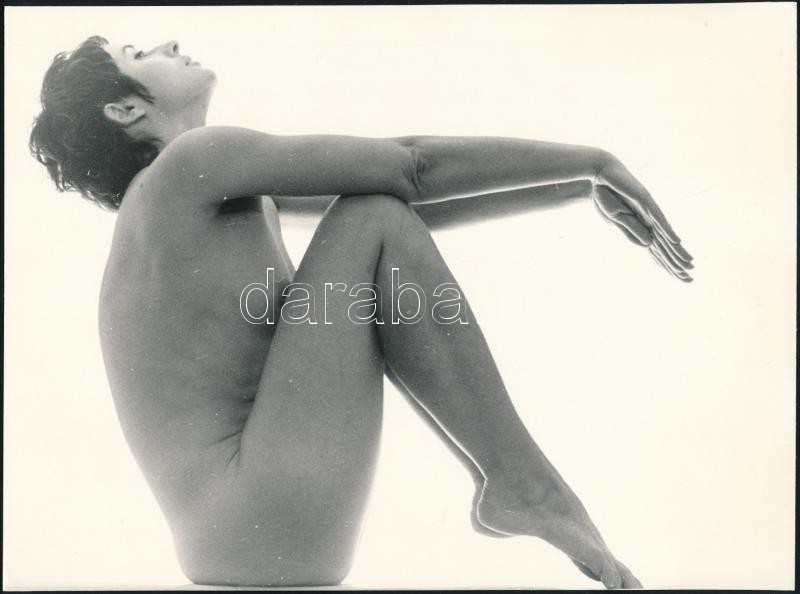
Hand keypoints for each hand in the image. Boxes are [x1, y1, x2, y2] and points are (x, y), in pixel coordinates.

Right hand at [591, 155, 693, 281]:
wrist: (599, 174)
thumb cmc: (605, 195)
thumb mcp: (616, 220)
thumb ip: (631, 232)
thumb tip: (647, 246)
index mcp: (640, 226)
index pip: (655, 249)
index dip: (665, 264)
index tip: (676, 276)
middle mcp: (649, 219)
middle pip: (665, 245)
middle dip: (676, 263)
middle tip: (690, 279)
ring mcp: (648, 210)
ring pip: (665, 234)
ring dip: (677, 250)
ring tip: (689, 264)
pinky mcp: (644, 200)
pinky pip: (657, 218)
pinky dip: (667, 231)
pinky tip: (677, 241)